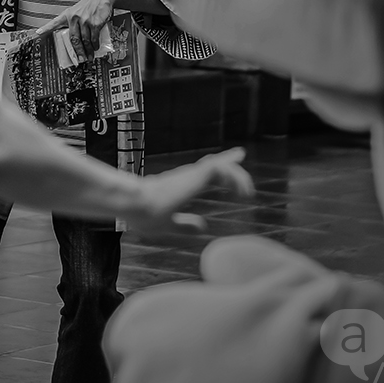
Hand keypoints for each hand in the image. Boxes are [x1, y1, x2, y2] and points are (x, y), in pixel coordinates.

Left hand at [34, 0, 117, 60]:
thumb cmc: (90, 4)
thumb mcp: (78, 11)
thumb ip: (75, 23)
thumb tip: (77, 40)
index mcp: (68, 15)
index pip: (54, 22)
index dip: (45, 28)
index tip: (37, 33)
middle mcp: (74, 18)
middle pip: (73, 39)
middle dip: (78, 52)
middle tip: (80, 59)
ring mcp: (84, 20)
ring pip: (84, 41)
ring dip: (88, 51)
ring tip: (90, 56)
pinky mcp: (94, 23)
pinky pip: (93, 38)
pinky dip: (95, 45)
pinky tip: (95, 47)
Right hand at [123, 148, 254, 234]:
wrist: (135, 205)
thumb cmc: (144, 215)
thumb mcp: (168, 224)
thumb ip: (184, 225)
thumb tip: (203, 227)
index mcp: (179, 186)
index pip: (200, 173)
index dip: (214, 170)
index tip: (227, 166)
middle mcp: (186, 177)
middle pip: (212, 163)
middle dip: (227, 160)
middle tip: (240, 155)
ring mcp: (191, 174)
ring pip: (219, 166)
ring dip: (236, 176)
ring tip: (248, 192)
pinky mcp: (195, 174)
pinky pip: (222, 169)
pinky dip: (234, 177)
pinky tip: (241, 191)